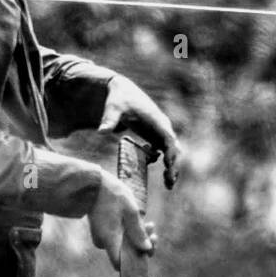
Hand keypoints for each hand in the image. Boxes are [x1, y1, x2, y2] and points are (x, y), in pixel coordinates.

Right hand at [88, 173, 156, 271]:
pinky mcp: (102, 231)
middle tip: (151, 229)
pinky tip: (140, 222)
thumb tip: (147, 249)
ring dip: (138, 237)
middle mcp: (103, 242)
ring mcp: (101, 237)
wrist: (93, 182)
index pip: (119, 263)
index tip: (147, 249)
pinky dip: (129, 232)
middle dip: (142, 244)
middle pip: (125, 253)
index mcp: (109, 239)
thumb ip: (138, 232)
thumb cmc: (112, 195)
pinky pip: (118, 237)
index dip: (135, 261)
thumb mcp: (130, 211)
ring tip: (149, 223)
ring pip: (123, 244)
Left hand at [97, 74, 181, 188]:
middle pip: (174, 148)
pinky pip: (162, 152)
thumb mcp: (113, 107)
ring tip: (168, 185)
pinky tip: (155, 169)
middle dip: (174, 165)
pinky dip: (162, 162)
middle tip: (169, 183)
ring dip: (171, 167)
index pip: (168, 138)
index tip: (168, 165)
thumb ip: (109, 119)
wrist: (121, 92)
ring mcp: (160, 132)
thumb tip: (101, 131)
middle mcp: (162, 127)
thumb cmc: (119, 98)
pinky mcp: (154, 136)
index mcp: (156, 119)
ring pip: (171, 152)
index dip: (170, 152)